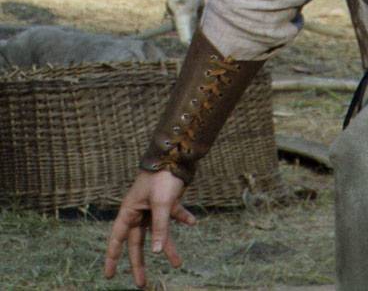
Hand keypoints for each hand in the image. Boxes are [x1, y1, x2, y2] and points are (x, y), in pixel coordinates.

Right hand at [103, 169, 194, 287]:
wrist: (177, 153)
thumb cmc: (163, 177)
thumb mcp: (161, 204)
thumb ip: (160, 228)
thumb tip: (157, 252)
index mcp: (130, 211)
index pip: (118, 239)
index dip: (113, 258)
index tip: (109, 275)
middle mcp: (139, 211)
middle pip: (138, 242)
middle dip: (140, 263)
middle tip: (142, 284)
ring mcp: (153, 207)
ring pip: (159, 232)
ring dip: (168, 246)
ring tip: (178, 263)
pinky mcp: (168, 200)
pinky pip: (174, 215)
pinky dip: (182, 218)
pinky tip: (193, 222)